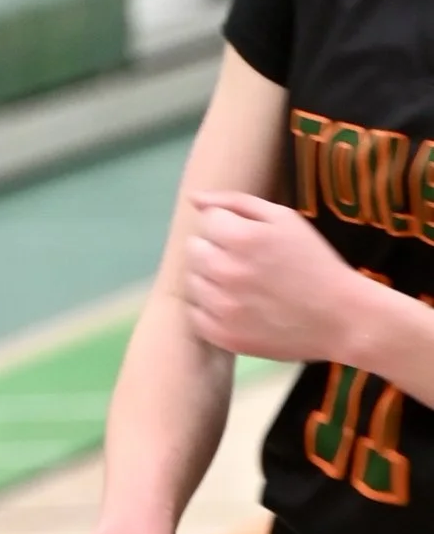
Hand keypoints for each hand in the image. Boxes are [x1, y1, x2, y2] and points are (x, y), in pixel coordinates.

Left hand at [181, 190, 382, 366]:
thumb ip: (236, 202)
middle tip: (246, 261)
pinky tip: (239, 306)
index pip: (207, 221)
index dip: (228, 226)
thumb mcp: (285, 219)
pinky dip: (211, 308)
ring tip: (244, 284)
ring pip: (192, 280)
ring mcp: (220, 306)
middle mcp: (225, 271)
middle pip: (193, 249)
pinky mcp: (220, 335)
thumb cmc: (314, 262)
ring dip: (210, 278)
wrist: (340, 317)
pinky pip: (195, 313)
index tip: (250, 239)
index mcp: (241, 238)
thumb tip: (194, 198)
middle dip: (214, 249)